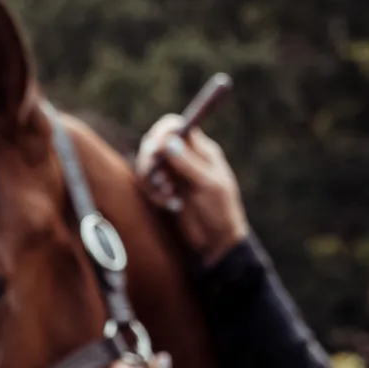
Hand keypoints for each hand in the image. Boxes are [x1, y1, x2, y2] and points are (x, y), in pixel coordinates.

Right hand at [137, 115, 248, 266]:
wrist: (217, 241)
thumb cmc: (221, 211)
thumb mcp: (209, 185)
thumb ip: (188, 163)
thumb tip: (168, 140)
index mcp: (201, 150)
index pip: (176, 126)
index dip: (162, 131)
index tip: (155, 146)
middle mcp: (185, 158)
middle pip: (155, 142)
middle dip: (150, 158)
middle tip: (155, 175)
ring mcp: (173, 174)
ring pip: (148, 163)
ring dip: (151, 179)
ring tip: (168, 196)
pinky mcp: (164, 190)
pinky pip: (148, 184)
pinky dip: (153, 193)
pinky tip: (169, 205)